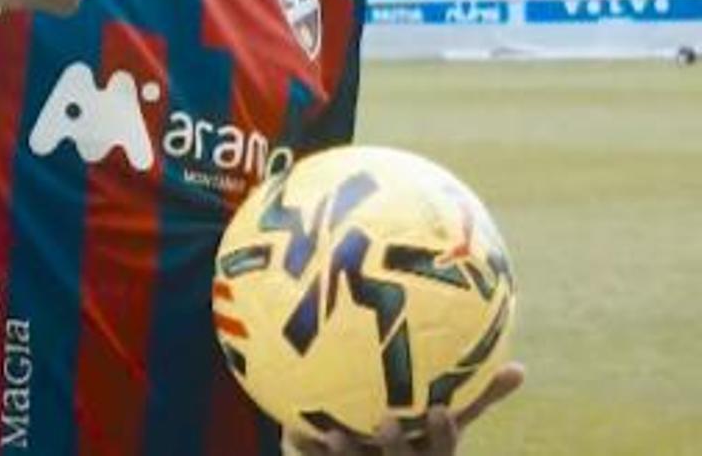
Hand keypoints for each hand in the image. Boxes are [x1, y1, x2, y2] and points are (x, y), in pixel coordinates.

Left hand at [287, 363, 524, 455]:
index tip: (440, 410)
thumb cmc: (422, 440)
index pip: (442, 450)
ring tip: (333, 434)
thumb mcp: (452, 417)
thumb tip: (522, 368)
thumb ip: (481, 394)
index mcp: (429, 455)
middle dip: (395, 448)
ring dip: (347, 455)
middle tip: (385, 421)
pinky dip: (307, 446)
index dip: (442, 434)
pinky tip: (291, 428)